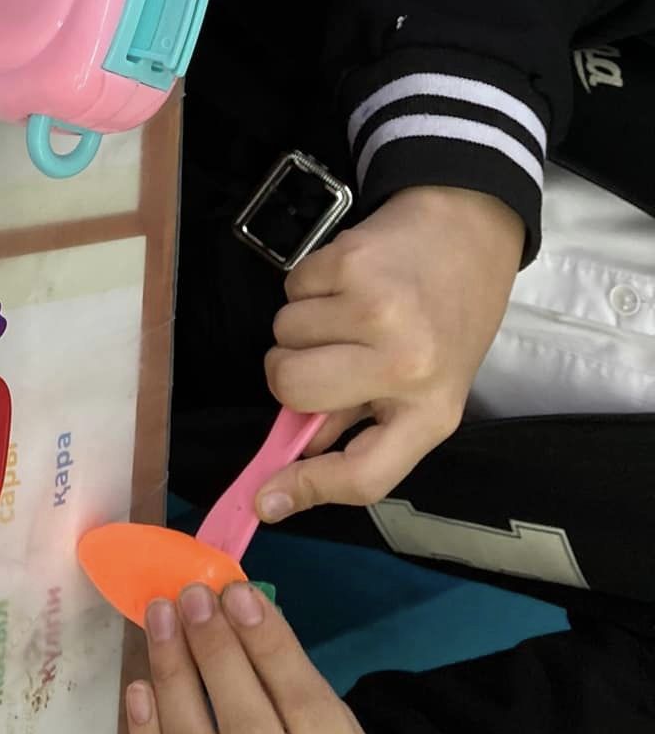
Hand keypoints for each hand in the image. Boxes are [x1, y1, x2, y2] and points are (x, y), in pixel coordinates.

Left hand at [128, 582, 408, 733]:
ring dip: (173, 679)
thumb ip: (305, 701)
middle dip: (216, 654)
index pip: (309, 713)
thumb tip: (241, 618)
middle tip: (192, 597)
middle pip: (249, 733)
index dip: (271, 648)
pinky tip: (141, 687)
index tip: (239, 593)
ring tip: (161, 620)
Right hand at [256, 186, 524, 520]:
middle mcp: (408, 365)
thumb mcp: (424, 387)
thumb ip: (359, 424)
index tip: (265, 498)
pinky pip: (290, 289)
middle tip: (322, 357)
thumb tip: (285, 469)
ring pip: (283, 334)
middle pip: (294, 388)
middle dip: (288, 372)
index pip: (364, 474)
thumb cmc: (444, 320)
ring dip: (302, 326)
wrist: (467, 235)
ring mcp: (377, 310)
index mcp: (432, 412)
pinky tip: (347, 281)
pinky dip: (307, 287)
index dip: (308, 488)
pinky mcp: (352, 262)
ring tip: (347, 312)